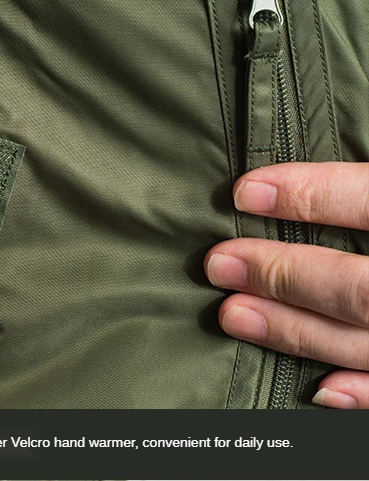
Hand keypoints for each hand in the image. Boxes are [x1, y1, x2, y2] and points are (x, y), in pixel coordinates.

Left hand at [205, 162, 368, 408]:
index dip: (312, 194)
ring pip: (366, 340)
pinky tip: (315, 390)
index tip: (244, 192)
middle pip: (360, 287)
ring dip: (296, 332)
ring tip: (230, 315)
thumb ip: (361, 184)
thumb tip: (281, 176)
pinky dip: (361, 394)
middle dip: (285, 275)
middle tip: (217, 264)